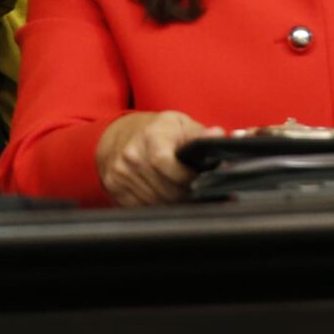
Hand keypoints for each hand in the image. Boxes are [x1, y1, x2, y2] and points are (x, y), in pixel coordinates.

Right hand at [95, 110, 221, 206]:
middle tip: (196, 189)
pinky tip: (163, 196)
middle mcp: (132, 156)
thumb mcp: (179, 124)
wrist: (120, 136)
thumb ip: (200, 135)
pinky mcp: (114, 190)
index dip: (190, 178)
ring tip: (181, 192)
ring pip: (157, 203)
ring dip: (173, 203)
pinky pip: (142, 208)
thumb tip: (218, 137)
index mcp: (152, 137)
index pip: (172, 169)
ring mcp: (121, 175)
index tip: (200, 179)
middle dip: (187, 194)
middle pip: (168, 191)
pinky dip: (156, 206)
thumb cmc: (156, 131)